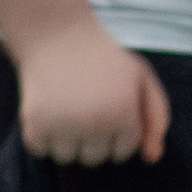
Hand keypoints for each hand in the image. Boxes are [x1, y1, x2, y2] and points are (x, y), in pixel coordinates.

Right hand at [15, 17, 170, 164]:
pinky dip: (41, 136)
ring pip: (67, 158)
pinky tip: (48, 110)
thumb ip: (156, 118)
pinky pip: (40, 150)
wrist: (57, 33)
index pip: (123, 151)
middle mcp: (95, 124)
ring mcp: (63, 125)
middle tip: (86, 106)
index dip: (117, 131)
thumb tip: (151, 159)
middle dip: (93, 139)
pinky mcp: (34, 123)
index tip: (110, 108)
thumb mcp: (141, 78)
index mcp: (124, 114)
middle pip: (95, 159)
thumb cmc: (104, 58)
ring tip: (67, 109)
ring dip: (67, 140)